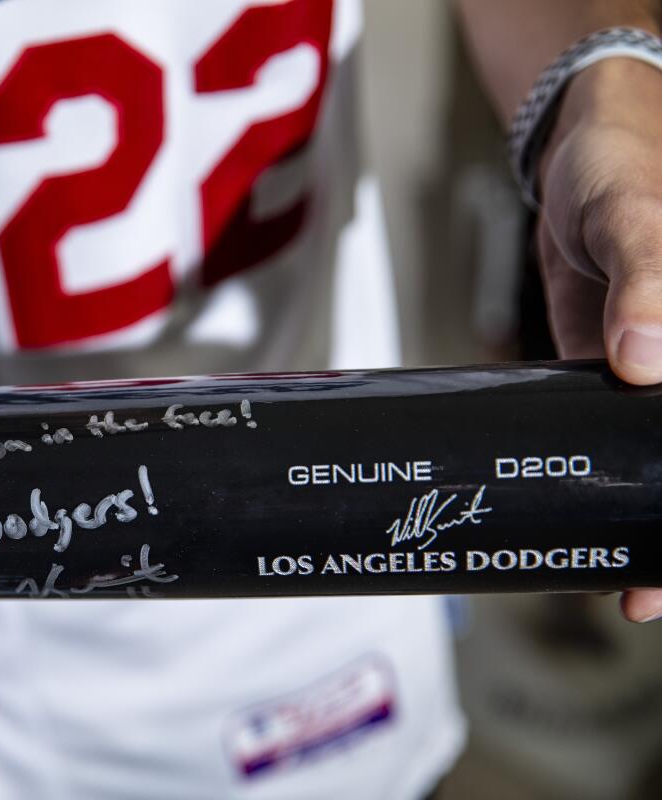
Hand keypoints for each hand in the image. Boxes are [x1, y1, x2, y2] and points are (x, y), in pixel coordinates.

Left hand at [536, 57, 661, 622]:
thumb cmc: (624, 167)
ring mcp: (661, 377)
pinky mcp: (616, 379)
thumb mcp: (633, 212)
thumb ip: (644, 275)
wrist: (577, 158)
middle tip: (654, 594)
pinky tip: (592, 531)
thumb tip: (646, 356)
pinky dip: (609, 485)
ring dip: (649, 523)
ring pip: (658, 464)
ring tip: (633, 590)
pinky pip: (617, 441)